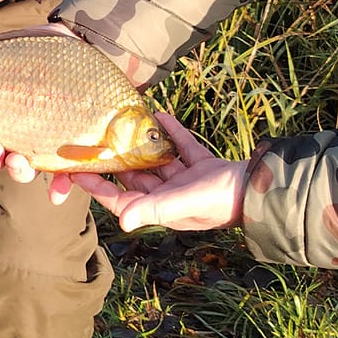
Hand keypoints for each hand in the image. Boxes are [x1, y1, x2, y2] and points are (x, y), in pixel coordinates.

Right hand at [0, 19, 74, 197]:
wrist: (83, 42)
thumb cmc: (41, 46)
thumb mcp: (4, 48)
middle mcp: (17, 132)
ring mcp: (44, 141)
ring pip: (24, 168)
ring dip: (16, 170)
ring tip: (17, 160)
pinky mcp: (72, 147)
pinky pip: (67, 174)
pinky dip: (60, 187)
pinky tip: (56, 194)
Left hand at [69, 112, 249, 232]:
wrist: (261, 189)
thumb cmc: (221, 199)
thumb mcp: (183, 202)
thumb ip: (153, 208)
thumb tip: (120, 222)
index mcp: (162, 208)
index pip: (121, 199)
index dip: (98, 188)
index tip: (75, 172)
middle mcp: (171, 196)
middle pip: (135, 179)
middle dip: (117, 162)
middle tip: (96, 142)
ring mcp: (188, 182)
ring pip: (158, 162)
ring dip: (143, 146)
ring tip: (125, 126)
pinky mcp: (204, 167)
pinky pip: (182, 148)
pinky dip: (172, 133)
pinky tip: (160, 114)